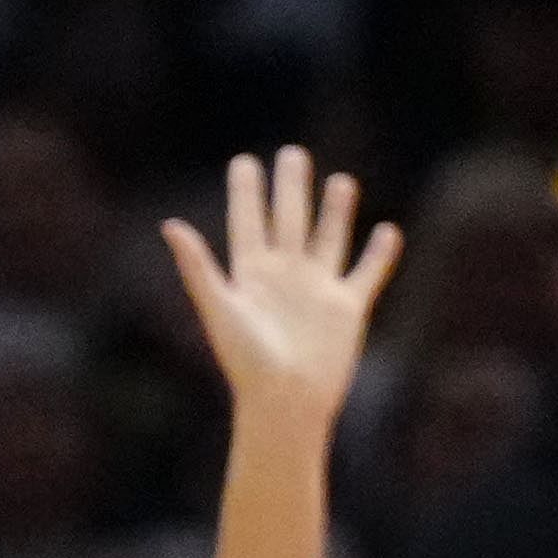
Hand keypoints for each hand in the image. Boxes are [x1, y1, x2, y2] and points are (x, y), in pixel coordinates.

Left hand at [159, 144, 399, 418]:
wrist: (286, 403)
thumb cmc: (248, 362)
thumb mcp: (218, 308)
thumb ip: (197, 266)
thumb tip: (169, 225)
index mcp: (251, 275)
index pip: (247, 223)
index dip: (245, 194)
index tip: (244, 162)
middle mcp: (284, 277)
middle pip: (289, 221)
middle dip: (290, 188)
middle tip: (292, 155)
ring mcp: (317, 290)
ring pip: (328, 238)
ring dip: (334, 211)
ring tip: (340, 181)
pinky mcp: (347, 308)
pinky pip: (367, 273)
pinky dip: (379, 253)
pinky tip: (388, 230)